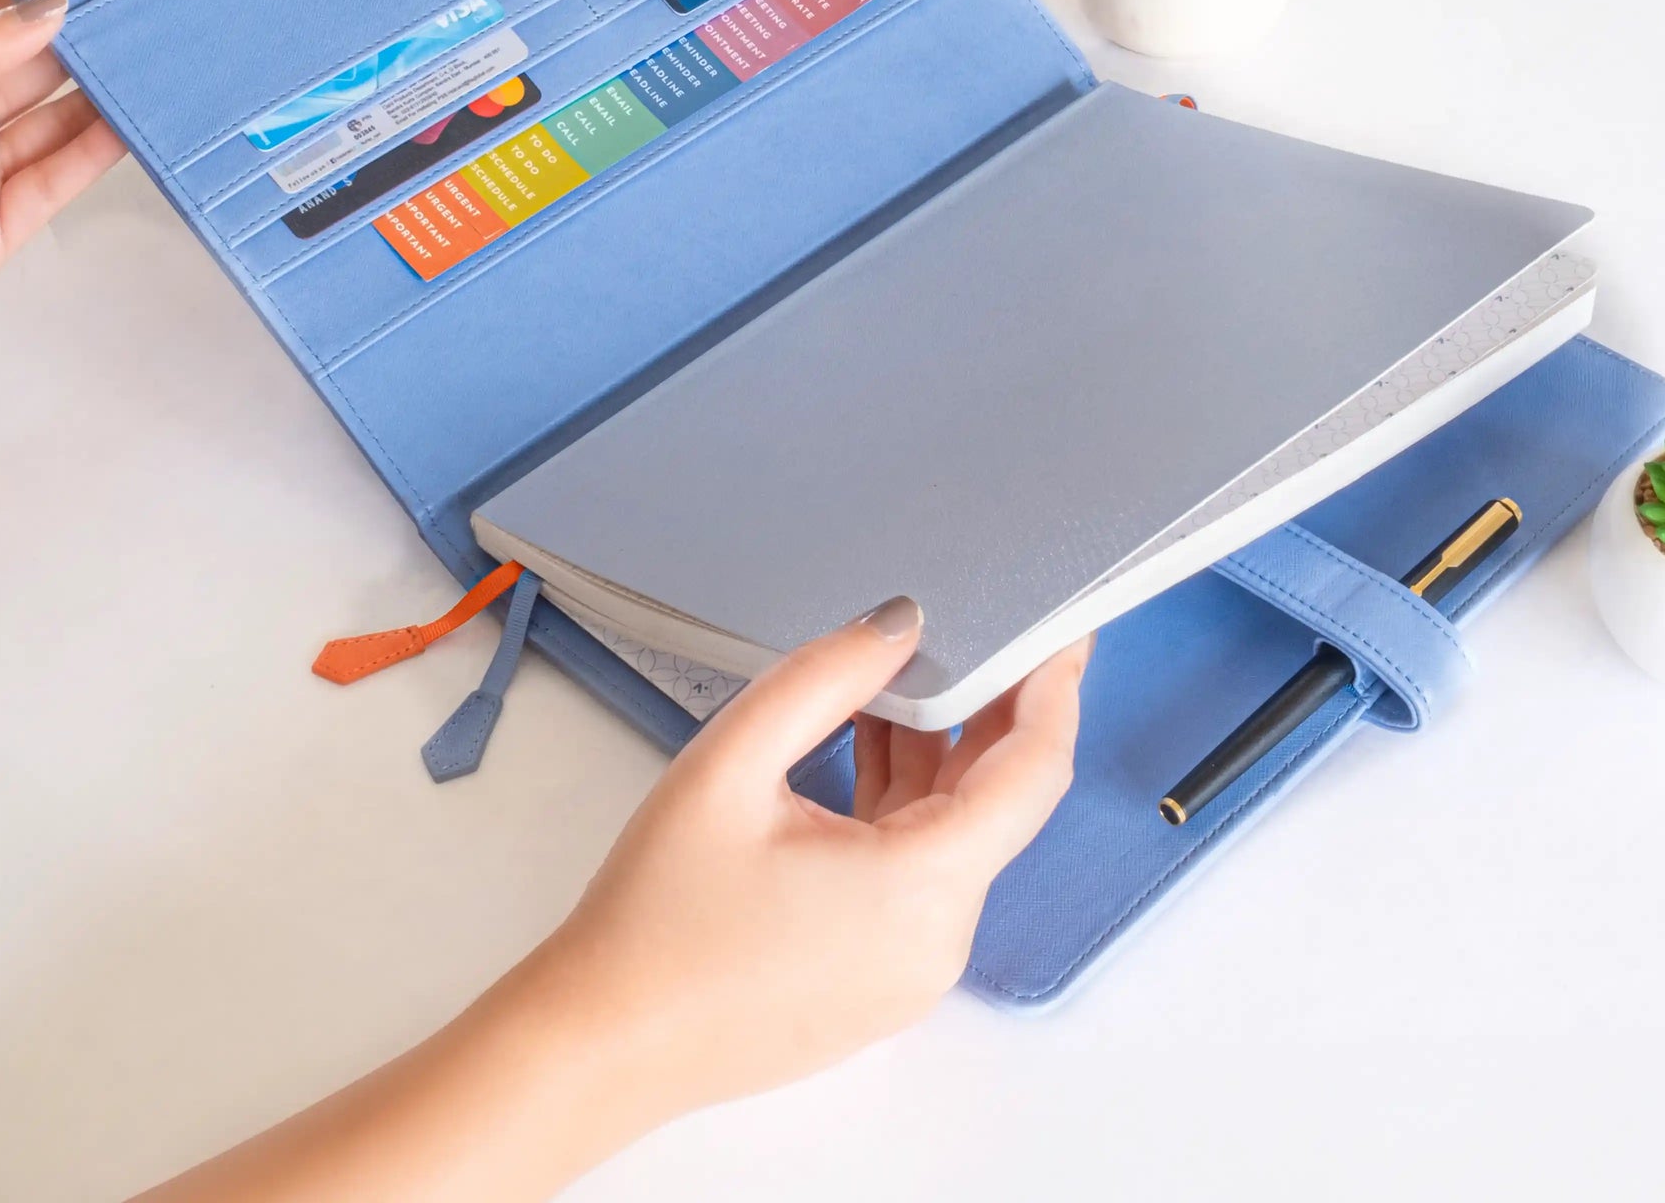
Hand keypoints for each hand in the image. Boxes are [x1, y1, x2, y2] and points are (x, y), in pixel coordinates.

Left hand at [0, 0, 123, 291]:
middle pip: (32, 66)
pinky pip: (59, 179)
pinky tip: (131, 123)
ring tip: (149, 63)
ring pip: (55, 123)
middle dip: (84, 40)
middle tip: (135, 12)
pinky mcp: (2, 220)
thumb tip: (48, 9)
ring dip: (102, 96)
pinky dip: (99, 154)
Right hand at [140, 604, 1090, 1200]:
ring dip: (938, 756)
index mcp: (919, 889)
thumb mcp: (734, 762)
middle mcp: (935, 939)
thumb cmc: (655, 919)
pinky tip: (865, 745)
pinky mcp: (880, 976)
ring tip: (898, 676)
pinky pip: (919, 874)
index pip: (1030, 774)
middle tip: (977, 628)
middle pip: (996, 802)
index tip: (1064, 630)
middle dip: (990, 711)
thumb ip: (827, 676)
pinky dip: (905, 806)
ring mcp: (910, 967)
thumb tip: (901, 626)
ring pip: (954, 836)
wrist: (601, 1039)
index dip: (1053, 690)